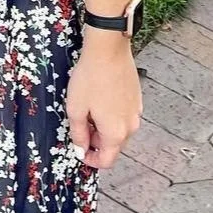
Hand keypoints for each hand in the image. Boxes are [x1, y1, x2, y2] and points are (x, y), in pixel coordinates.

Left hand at [67, 33, 141, 170]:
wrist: (108, 50)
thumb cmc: (90, 78)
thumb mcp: (76, 109)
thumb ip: (78, 134)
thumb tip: (80, 150)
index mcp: (115, 133)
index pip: (107, 161)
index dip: (91, 160)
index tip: (79, 150)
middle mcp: (131, 126)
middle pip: (114, 146)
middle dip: (96, 142)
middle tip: (80, 126)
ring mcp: (136, 112)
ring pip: (119, 130)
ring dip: (104, 128)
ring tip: (88, 109)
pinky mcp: (137, 99)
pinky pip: (124, 116)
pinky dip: (112, 115)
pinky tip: (100, 99)